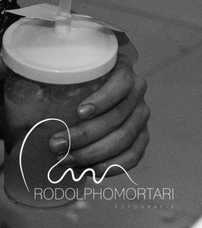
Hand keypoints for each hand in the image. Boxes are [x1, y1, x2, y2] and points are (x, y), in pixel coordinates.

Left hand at [49, 42, 149, 178]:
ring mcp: (140, 114)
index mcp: (119, 68)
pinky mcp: (140, 136)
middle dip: (87, 136)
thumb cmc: (53, 92)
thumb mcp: (40, 77)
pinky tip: (91, 170)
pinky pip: (135, 154)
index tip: (79, 113)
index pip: (123, 81)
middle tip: (56, 146)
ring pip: (127, 137)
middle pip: (121, 115)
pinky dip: (114, 165)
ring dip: (95, 153)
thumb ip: (23, 70)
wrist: (65, 113)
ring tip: (66, 161)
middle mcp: (135, 90)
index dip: (105, 98)